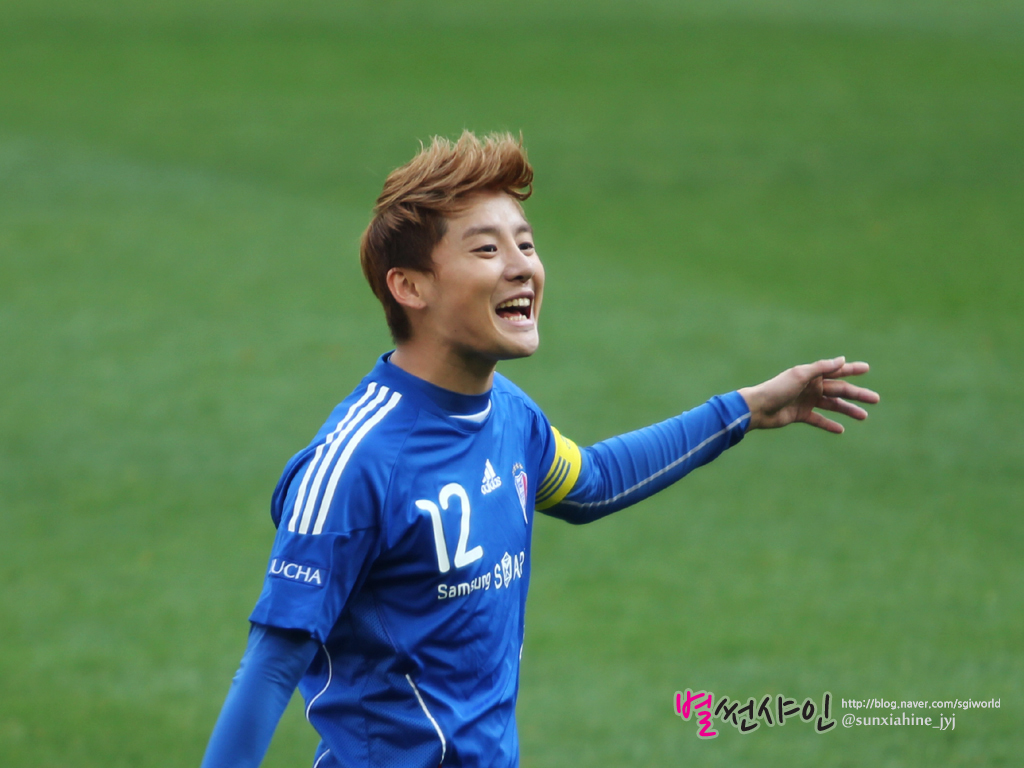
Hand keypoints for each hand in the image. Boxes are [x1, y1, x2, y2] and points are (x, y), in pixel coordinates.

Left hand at [737, 357, 878, 433]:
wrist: (758, 408)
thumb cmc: (777, 389)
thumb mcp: (800, 375)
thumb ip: (821, 368)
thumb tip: (842, 360)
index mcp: (811, 375)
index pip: (836, 371)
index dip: (852, 369)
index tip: (867, 368)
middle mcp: (811, 387)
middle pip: (839, 390)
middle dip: (857, 394)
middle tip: (876, 399)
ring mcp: (806, 401)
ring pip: (832, 405)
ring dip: (848, 410)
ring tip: (864, 416)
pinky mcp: (800, 415)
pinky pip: (819, 420)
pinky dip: (829, 424)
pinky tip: (841, 429)